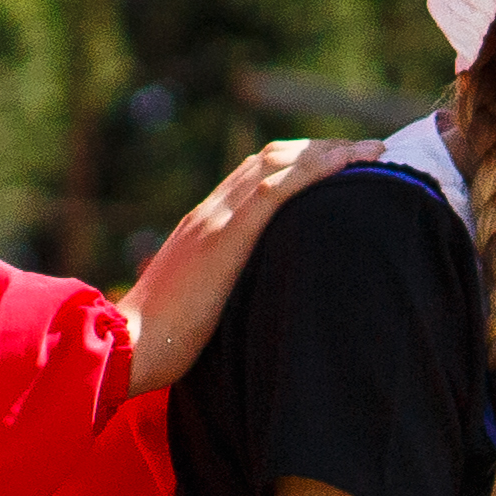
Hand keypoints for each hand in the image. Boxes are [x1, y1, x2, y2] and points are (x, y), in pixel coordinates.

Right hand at [114, 140, 360, 390]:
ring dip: (327, 153)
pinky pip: (273, 191)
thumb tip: (255, 301)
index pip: (254, 176)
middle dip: (321, 149)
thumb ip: (225, 289)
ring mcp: (215, 221)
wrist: (125, 346)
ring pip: (276, 166)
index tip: (339, 161)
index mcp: (204, 226)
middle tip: (366, 149)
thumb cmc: (159, 341)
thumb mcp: (201, 304)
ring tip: (371, 150)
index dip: (298, 163)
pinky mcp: (223, 238)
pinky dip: (313, 171)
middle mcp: (210, 213)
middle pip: (270, 161)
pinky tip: (345, 163)